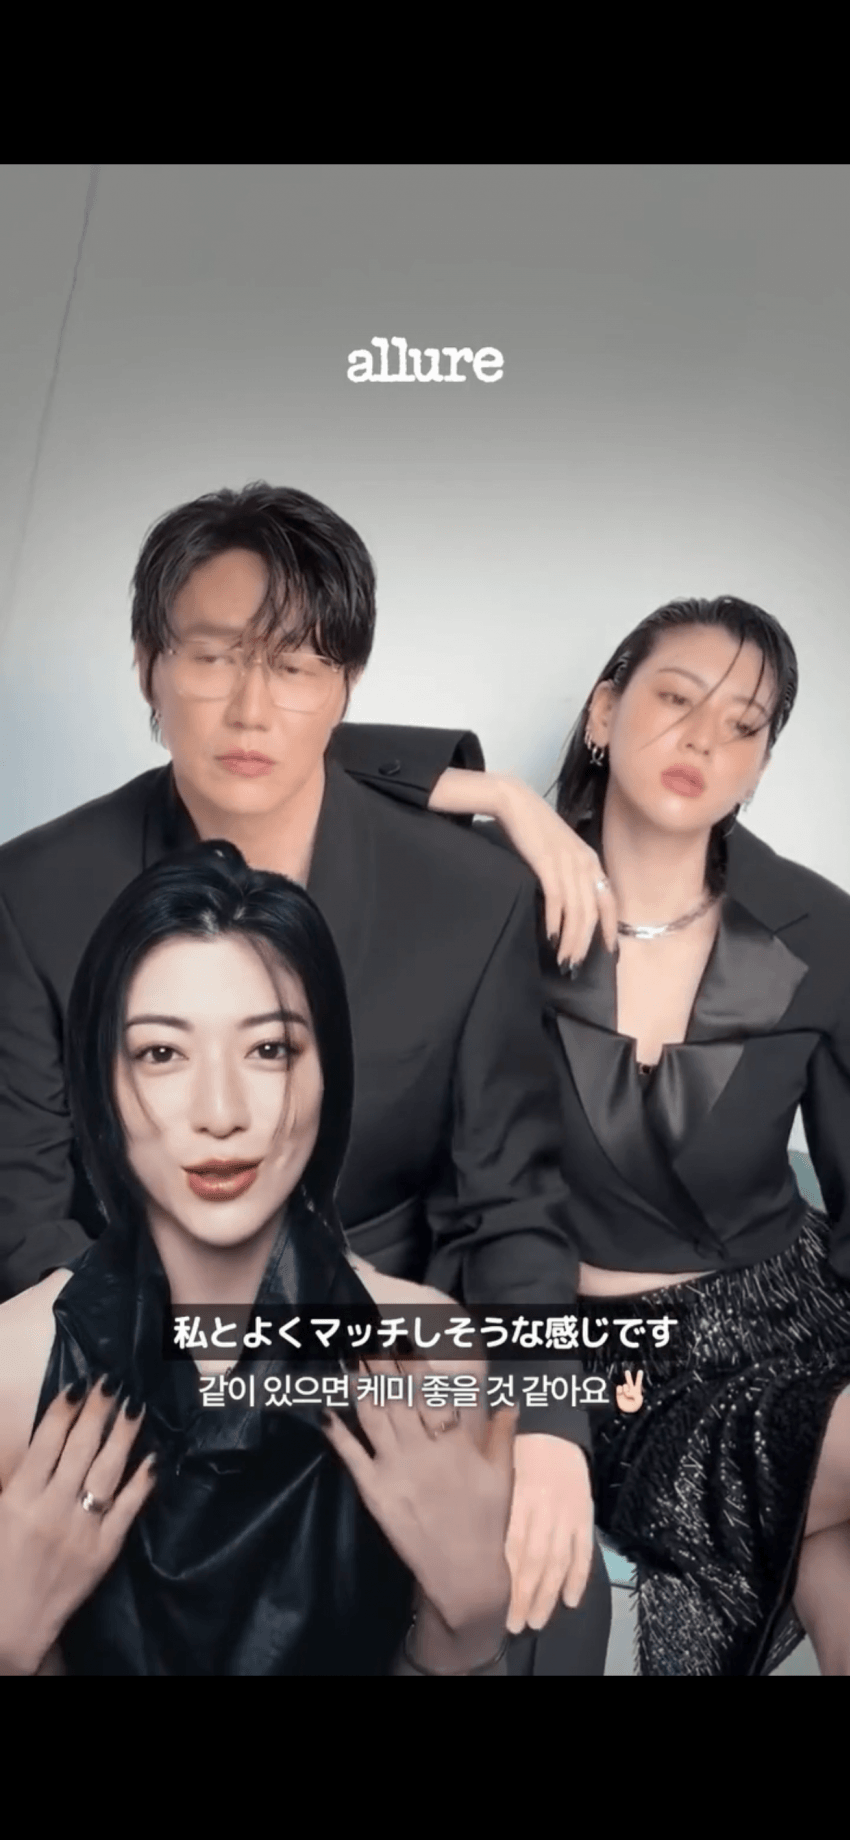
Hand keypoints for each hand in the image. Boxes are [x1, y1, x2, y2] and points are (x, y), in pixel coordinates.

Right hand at [0, 1378, 155, 1674]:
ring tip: (135, 1407)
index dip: (64, 1410)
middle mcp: (50, 1509)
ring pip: (108, 1471)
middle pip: (80, 1449)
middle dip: (98, 1411)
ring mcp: (80, 1530)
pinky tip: (153, 1458)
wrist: (10, 1624)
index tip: (79, 1384)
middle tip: (113, 1382)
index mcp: (18, 1499)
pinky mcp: (103, 1551)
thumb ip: (19, 1475)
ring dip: (123, 1435)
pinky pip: (128, 1509)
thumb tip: (46, 1438)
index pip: (46, 1443)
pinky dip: (142, 1482)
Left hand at [323, 1358, 515, 1632]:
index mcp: (453, 1440)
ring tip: (347, 1355)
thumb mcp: (502, 1474)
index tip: (401, 1334)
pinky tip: (325, 1410)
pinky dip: (338, 1432)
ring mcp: (395, 1468)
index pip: (430, 1390)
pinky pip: (352, 1455)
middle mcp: (421, 1447)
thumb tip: (510, 1400)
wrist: (463, 1571)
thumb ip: (501, 1434)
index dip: (414, 1361)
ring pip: (372, 1415)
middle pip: (396, 1395)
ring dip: (359, 1384)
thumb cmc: (486, 1520)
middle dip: (380, 1361)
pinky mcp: (374, 1491)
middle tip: (364, 1332)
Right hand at [496, 777, 617, 966]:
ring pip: (577, 912)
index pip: (609, 901)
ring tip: (563, 959)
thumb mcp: (561, 850)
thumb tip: (569, 902)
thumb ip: (570, 871)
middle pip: (592, 913)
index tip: (609, 951)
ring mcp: (568, 864)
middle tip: (575, 964)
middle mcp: (585, 864)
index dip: (610, 928)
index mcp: (591, 861)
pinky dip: (555, 922)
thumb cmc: (534, 827)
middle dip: (585, 943)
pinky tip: (551, 937)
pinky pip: (557, 901)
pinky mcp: (548, 864)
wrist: (515, 801)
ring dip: (571, 940)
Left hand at [505, 1434, 593, 1633]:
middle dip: (525, 1596)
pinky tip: (571, 1600)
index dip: (508, 1581)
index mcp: (520, 1497)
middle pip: (536, 1560)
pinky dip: (579, 1576)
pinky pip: (584, 1550)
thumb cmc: (516, 1451)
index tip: (497, 1609)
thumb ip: (492, 1508)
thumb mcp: (497, 1472)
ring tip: (537, 1620)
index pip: (514, 1547)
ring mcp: (568, 1513)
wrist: (553, 1427)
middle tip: (516, 1625)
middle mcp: (545, 1508)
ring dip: (549, 1594)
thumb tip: (472, 1545)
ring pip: (560, 1560)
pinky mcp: (585, 1514)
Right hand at [615, 1370, 644, 1413]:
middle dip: (628, 1376)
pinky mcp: (619, 1393)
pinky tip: (621, 1394)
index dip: (639, 1377)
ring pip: (625, 1385)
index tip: (640, 1371)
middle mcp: (630, 1389)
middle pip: (629, 1381)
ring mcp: (624, 1390)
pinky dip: (620, 1390)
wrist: (627, 1411)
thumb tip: (629, 1391)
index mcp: (637, 1391)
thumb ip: (637, 1396)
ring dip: (626, 1389)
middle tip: (627, 1371)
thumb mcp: (638, 1402)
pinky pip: (619, 1387)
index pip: (638, 1383)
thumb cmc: (634, 1406)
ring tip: (627, 1395)